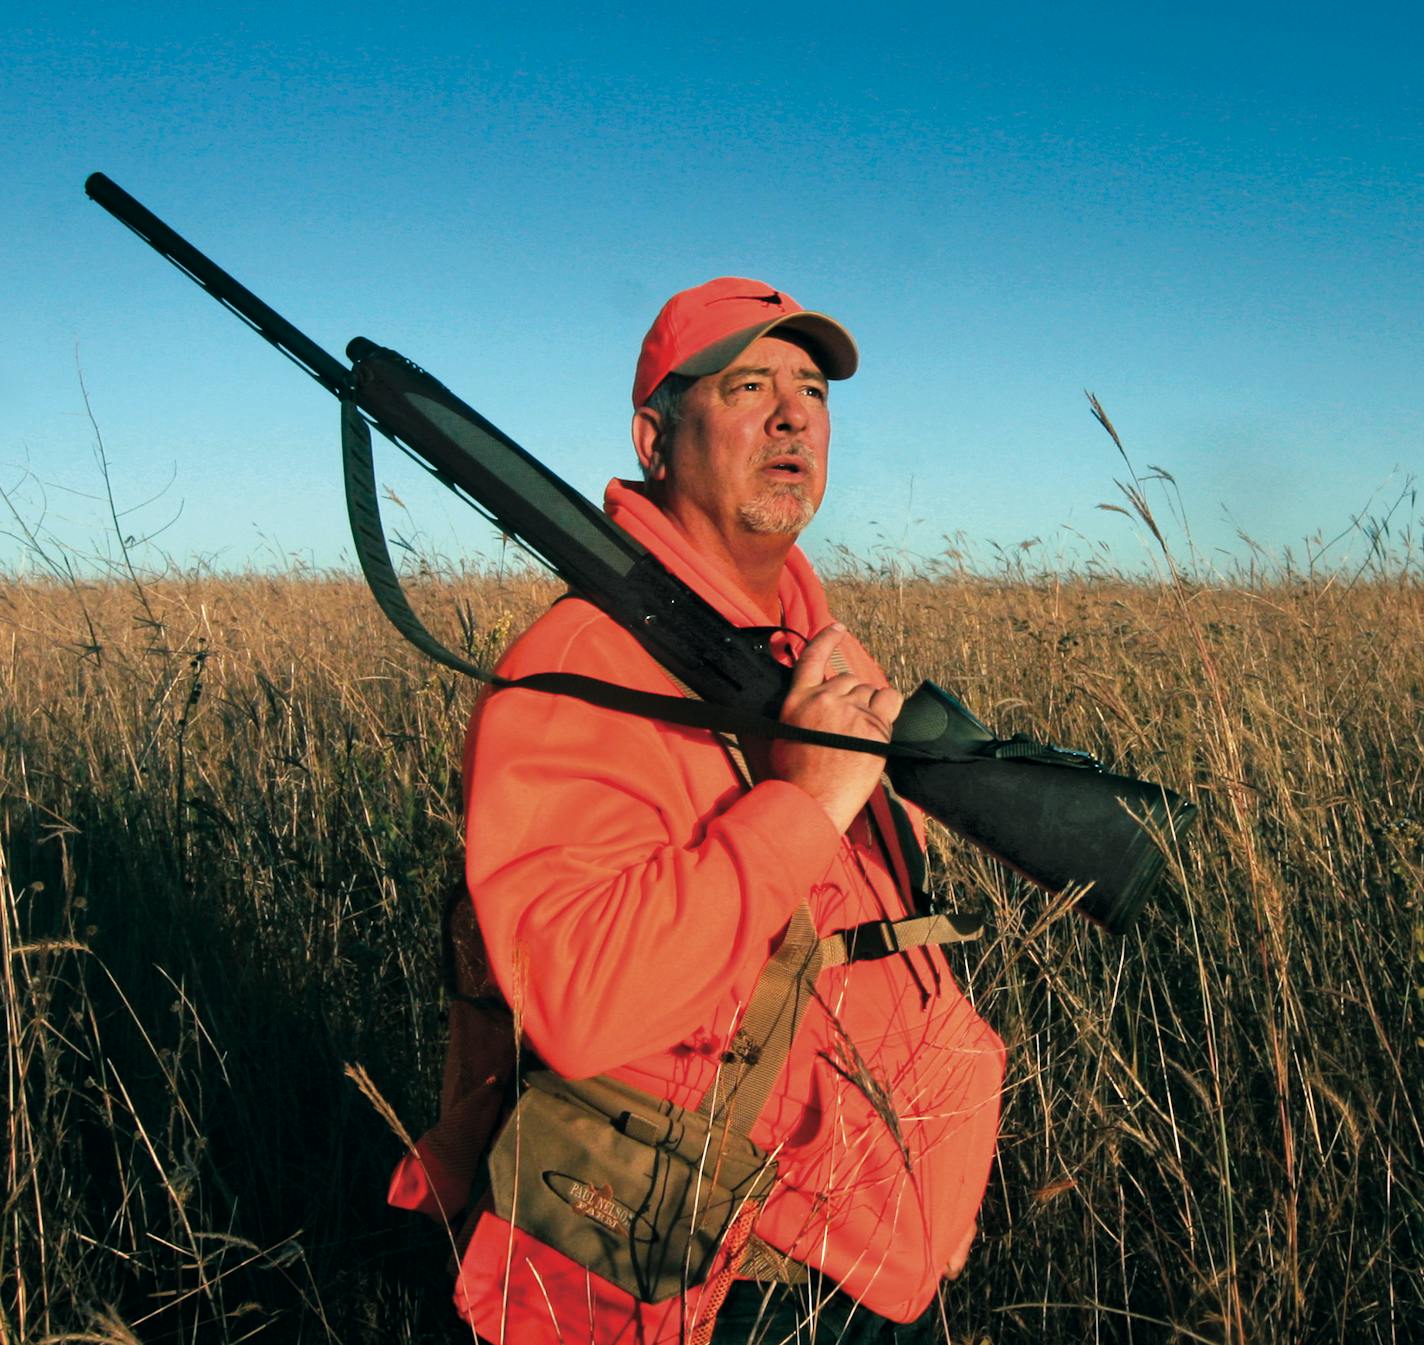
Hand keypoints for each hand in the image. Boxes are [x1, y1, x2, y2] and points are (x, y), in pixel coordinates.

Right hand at [770, 624, 902, 833]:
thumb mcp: (783, 736)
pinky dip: (889, 707)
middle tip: (847, 728)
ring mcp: (851, 711)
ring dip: (869, 707)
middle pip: (849, 680)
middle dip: (852, 698)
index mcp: (797, 700)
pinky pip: (890, 699)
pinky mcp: (874, 726)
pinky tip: (882, 722)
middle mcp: (824, 699)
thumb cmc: (795, 778)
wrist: (810, 802)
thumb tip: (814, 707)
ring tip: (859, 736)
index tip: (838, 628)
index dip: (827, 639)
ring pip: (870, 691)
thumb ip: (800, 713)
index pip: (813, 658)